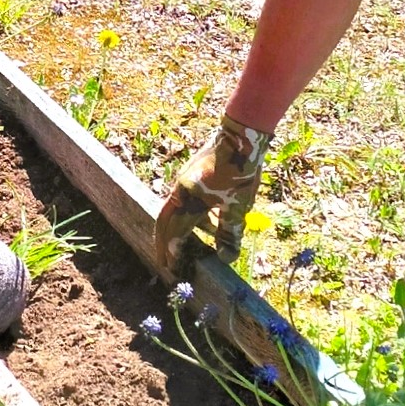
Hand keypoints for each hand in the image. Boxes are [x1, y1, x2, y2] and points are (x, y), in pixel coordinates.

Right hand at [153, 121, 270, 272]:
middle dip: (164, 244)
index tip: (173, 270)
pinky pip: (184, 202)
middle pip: (165, 222)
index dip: (174, 253)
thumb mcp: (237, 206)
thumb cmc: (239, 171)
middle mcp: (180, 192)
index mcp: (188, 201)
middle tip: (164, 262)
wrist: (240, 136)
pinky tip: (209, 223)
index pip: (176, 234)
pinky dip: (190, 217)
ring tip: (188, 248)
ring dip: (177, 231)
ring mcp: (184, 182)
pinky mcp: (192, 175)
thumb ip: (229, 232)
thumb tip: (225, 258)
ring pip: (174, 212)